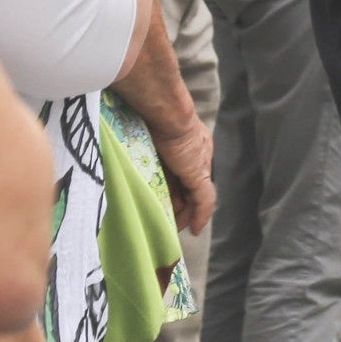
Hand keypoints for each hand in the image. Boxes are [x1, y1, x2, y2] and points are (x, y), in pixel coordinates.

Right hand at [152, 115, 216, 236]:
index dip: (176, 191)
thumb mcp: (152, 139)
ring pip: (196, 197)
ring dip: (185, 214)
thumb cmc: (153, 118)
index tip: (165, 203)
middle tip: (167, 221)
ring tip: (173, 227)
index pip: (185, 174)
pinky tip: (194, 229)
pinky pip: (203, 200)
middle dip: (180, 206)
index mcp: (189, 145)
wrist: (166, 112)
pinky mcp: (199, 174)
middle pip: (190, 187)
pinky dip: (199, 215)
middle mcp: (198, 155)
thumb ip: (152, 154)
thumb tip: (137, 162)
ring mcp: (200, 165)